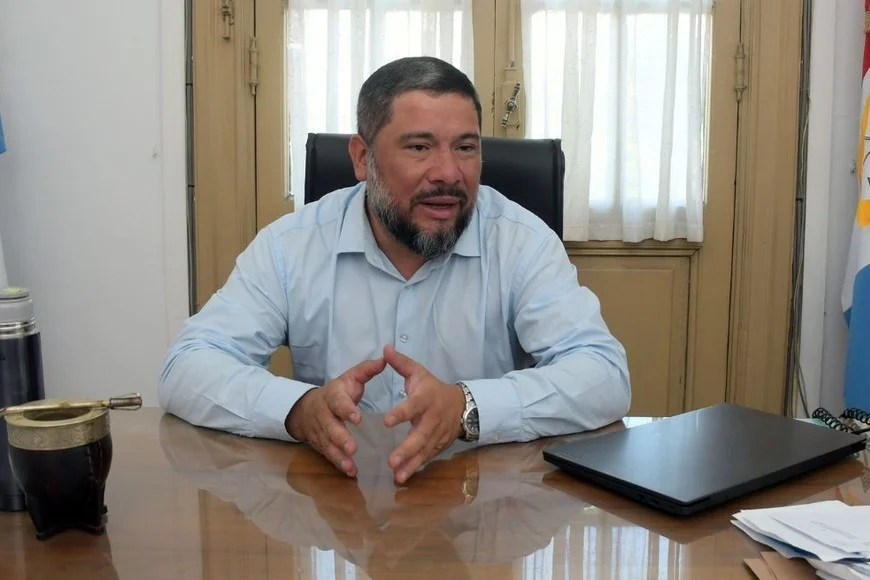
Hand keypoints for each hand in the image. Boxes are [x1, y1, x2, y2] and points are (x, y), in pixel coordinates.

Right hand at [285, 357, 386, 476]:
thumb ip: (367, 370)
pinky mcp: (320, 445)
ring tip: (351, 466)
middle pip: (329, 427)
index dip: (346, 410)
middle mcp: (324, 414)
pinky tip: (350, 472)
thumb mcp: (349, 378)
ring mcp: (320, 431)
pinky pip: (328, 455)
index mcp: (333, 396)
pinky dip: (338, 464)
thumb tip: (386, 358)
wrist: (305, 408)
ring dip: (339, 456)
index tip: (358, 418)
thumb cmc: (337, 392)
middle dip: (340, 438)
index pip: (338, 402)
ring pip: (327, 444)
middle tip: (353, 448)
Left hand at [382, 344, 465, 483]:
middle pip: (420, 436)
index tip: (386, 421)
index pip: (412, 407)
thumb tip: (385, 348)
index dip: (401, 413)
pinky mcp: (437, 446)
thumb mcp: (419, 372)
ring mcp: (436, 435)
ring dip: (410, 464)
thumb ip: (401, 363)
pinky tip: (402, 478)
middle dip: (406, 449)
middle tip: (391, 461)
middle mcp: (432, 419)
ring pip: (423, 452)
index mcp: (425, 400)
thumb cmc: (433, 388)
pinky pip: (426, 459)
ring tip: (397, 476)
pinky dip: (415, 469)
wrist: (462, 405)